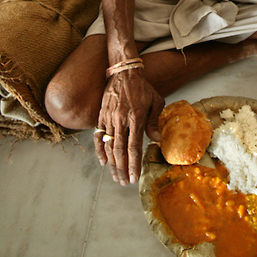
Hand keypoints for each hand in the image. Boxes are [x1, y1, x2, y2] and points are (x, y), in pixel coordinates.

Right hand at [94, 69, 164, 184]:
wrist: (124, 73)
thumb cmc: (142, 88)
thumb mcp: (155, 101)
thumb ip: (155, 122)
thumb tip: (157, 140)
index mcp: (136, 117)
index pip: (134, 147)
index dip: (133, 164)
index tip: (134, 177)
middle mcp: (121, 120)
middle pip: (120, 151)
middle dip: (122, 169)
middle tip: (124, 183)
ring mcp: (109, 118)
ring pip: (108, 146)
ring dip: (112, 164)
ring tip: (115, 177)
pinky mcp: (101, 115)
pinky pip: (98, 136)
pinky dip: (99, 150)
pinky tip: (103, 162)